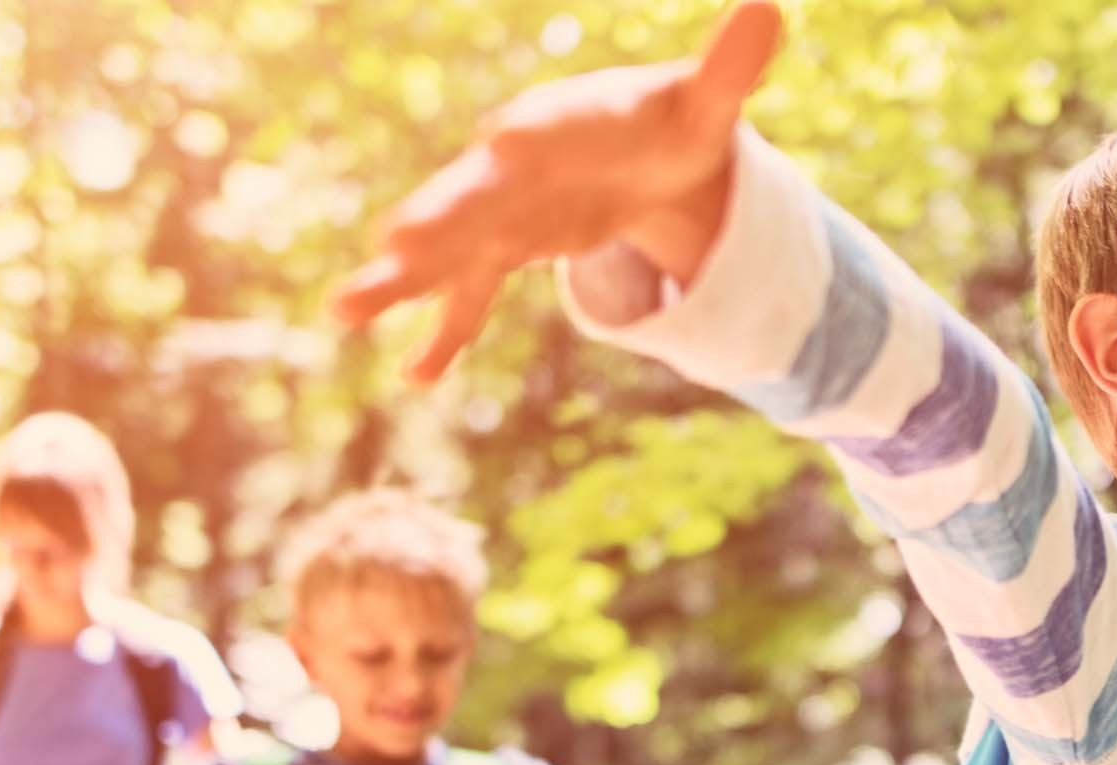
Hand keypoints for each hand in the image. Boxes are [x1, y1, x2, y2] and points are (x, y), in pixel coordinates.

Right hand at [328, 1, 783, 383]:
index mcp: (562, 119)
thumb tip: (769, 10)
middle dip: (438, 220)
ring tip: (346, 310)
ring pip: (449, 246)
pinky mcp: (505, 246)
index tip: (505, 142)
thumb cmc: (671, 119)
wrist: (641, 151)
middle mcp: (517, 162)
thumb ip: (729, 69)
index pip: (545, 128)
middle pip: (474, 193)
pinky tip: (418, 376)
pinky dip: (446, 331)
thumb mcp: (706, 103)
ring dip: (403, 280)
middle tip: (391, 247)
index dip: (531, 138)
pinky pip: (470, 292)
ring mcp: (504, 209)